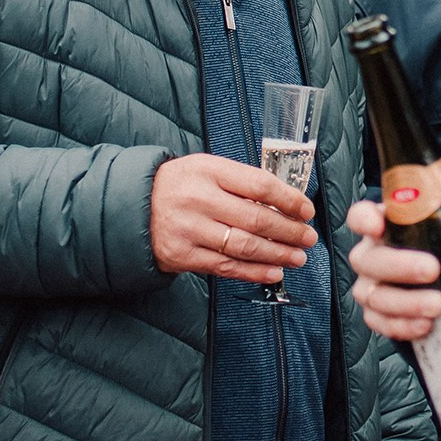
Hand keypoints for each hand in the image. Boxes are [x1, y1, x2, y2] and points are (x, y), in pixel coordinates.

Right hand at [151, 154, 316, 284]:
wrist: (132, 207)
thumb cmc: (179, 186)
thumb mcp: (206, 169)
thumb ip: (241, 182)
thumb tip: (286, 202)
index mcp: (209, 171)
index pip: (259, 185)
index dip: (289, 200)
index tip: (306, 210)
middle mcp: (199, 200)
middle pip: (256, 218)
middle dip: (289, 231)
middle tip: (308, 237)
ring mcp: (190, 229)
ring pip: (244, 246)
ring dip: (277, 254)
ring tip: (297, 257)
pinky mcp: (183, 255)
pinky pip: (226, 266)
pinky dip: (254, 272)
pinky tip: (274, 271)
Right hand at [344, 190, 440, 341]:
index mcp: (387, 224)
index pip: (361, 216)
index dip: (363, 219)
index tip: (379, 224)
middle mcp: (373, 254)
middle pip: (368, 259)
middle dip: (398, 265)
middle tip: (432, 270)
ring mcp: (373, 287)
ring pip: (373, 296)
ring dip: (405, 302)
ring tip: (437, 305)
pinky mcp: (379, 316)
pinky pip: (380, 324)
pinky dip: (401, 326)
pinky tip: (425, 326)